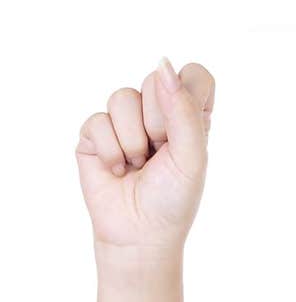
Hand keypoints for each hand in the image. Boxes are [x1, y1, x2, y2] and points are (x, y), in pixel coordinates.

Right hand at [75, 58, 213, 257]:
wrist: (139, 236)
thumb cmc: (172, 201)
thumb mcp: (191, 159)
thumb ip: (184, 111)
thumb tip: (163, 65)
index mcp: (189, 116)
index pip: (194, 75)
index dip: (187, 97)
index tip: (183, 131)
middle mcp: (157, 112)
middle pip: (155, 80)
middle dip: (157, 123)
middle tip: (158, 155)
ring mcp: (124, 120)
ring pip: (122, 97)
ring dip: (132, 141)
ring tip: (137, 165)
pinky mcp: (95, 133)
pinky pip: (98, 120)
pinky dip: (111, 151)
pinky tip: (117, 170)